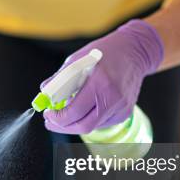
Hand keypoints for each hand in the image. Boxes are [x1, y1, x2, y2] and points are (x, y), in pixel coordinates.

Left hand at [42, 20, 163, 133]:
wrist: (135, 51)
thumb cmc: (103, 53)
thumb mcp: (77, 59)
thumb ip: (60, 79)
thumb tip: (44, 93)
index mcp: (100, 82)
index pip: (74, 111)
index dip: (57, 118)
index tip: (47, 114)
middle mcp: (113, 98)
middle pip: (84, 126)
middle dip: (63, 127)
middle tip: (50, 122)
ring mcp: (121, 107)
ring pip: (92, 126)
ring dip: (75, 122)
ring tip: (66, 110)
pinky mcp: (125, 112)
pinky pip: (101, 122)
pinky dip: (89, 118)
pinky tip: (86, 107)